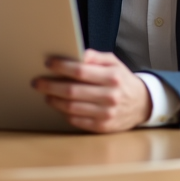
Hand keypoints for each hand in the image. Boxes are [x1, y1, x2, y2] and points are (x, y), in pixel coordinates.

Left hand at [32, 49, 151, 132]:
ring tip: (46, 94)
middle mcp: (110, 96)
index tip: (48, 63)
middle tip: (37, 82)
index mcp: (112, 78)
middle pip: (72, 91)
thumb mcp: (113, 63)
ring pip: (72, 108)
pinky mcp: (102, 127)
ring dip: (54, 100)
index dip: (61, 67)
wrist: (142, 104)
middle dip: (50, 85)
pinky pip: (77, 121)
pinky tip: (59, 105)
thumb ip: (95, 57)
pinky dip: (64, 113)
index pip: (80, 71)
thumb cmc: (122, 80)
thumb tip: (76, 53)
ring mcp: (106, 114)